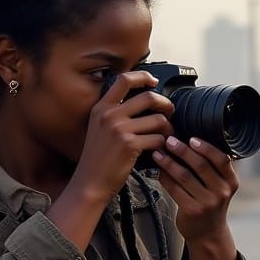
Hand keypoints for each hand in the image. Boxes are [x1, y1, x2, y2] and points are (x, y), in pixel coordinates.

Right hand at [70, 71, 174, 202]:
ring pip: (157, 119)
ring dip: (168, 128)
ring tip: (167, 135)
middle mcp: (110, 115)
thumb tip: (140, 102)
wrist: (90, 183)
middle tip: (170, 112)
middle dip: (165, 104)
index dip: (143, 77)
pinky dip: (163, 144)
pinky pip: (157, 138)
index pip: (124, 80)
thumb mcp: (97, 129)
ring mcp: (119, 129)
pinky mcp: (130, 145)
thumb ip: (114, 114)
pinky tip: (161, 149)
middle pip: (148, 97)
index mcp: (101, 108)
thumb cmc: (96, 160)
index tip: (153, 81)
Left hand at [151, 137, 239, 244]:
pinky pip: (174, 189)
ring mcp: (207, 203)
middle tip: (169, 140)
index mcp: (231, 181)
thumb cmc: (210, 203)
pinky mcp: (192, 211)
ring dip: (168, 162)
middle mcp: (222, 192)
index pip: (221, 159)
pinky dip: (164, 177)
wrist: (208, 233)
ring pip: (184, 176)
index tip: (191, 138)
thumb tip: (188, 141)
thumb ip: (212, 168)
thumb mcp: (220, 186)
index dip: (206, 147)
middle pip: (200, 165)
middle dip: (182, 150)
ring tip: (158, 153)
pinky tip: (158, 170)